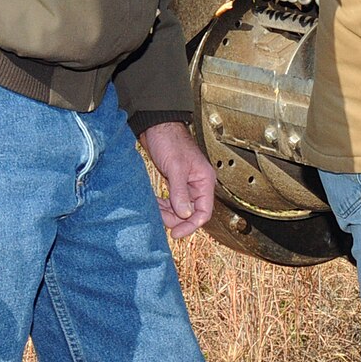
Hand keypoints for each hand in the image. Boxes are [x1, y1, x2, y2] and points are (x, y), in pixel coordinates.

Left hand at [142, 120, 216, 238]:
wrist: (156, 127)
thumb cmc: (169, 140)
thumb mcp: (176, 167)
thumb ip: (180, 192)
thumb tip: (185, 214)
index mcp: (205, 180)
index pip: (204, 212)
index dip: (191, 225)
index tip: (176, 233)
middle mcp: (198, 184)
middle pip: (192, 213)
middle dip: (176, 218)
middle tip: (160, 217)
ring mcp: (186, 184)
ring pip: (181, 209)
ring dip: (168, 212)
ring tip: (155, 208)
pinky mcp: (175, 183)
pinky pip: (172, 201)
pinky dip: (164, 205)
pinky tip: (155, 202)